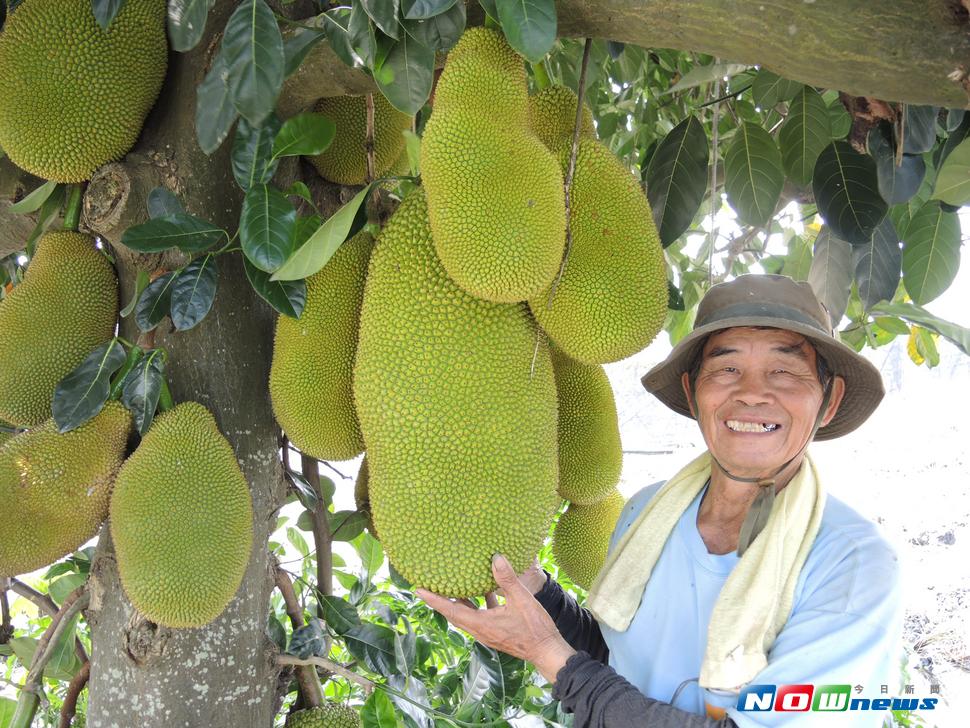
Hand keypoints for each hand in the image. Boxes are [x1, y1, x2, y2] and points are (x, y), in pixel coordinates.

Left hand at [415, 555, 575, 683]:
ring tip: (454, 584)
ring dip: (460, 601)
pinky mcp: (496, 632)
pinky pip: (481, 616)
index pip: (451, 610)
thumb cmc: (535, 629)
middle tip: (430, 584)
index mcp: (482, 624)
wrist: (547, 651)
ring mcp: (488, 632)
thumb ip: (507, 579)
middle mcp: (480, 631)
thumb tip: (495, 558)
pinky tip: (486, 590)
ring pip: (467, 615)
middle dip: (442, 599)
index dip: (434, 599)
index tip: (419, 589)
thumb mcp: (522, 600)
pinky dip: (478, 603)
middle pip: (455, 613)